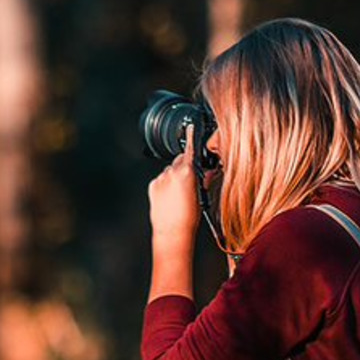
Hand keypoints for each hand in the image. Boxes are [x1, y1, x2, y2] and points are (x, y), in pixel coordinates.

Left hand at [147, 124, 201, 246]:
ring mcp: (161, 178)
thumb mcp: (201, 197)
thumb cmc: (188, 218)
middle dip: (184, 166)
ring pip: (170, 171)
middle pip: (180, 160)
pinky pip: (161, 180)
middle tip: (189, 183)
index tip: (191, 127)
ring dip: (175, 177)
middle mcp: (171, 172)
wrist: (172, 232)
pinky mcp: (152, 186)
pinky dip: (166, 185)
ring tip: (179, 195)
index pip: (189, 148)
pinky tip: (170, 198)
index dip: (191, 137)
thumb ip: (202, 180)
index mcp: (186, 172)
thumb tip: (206, 173)